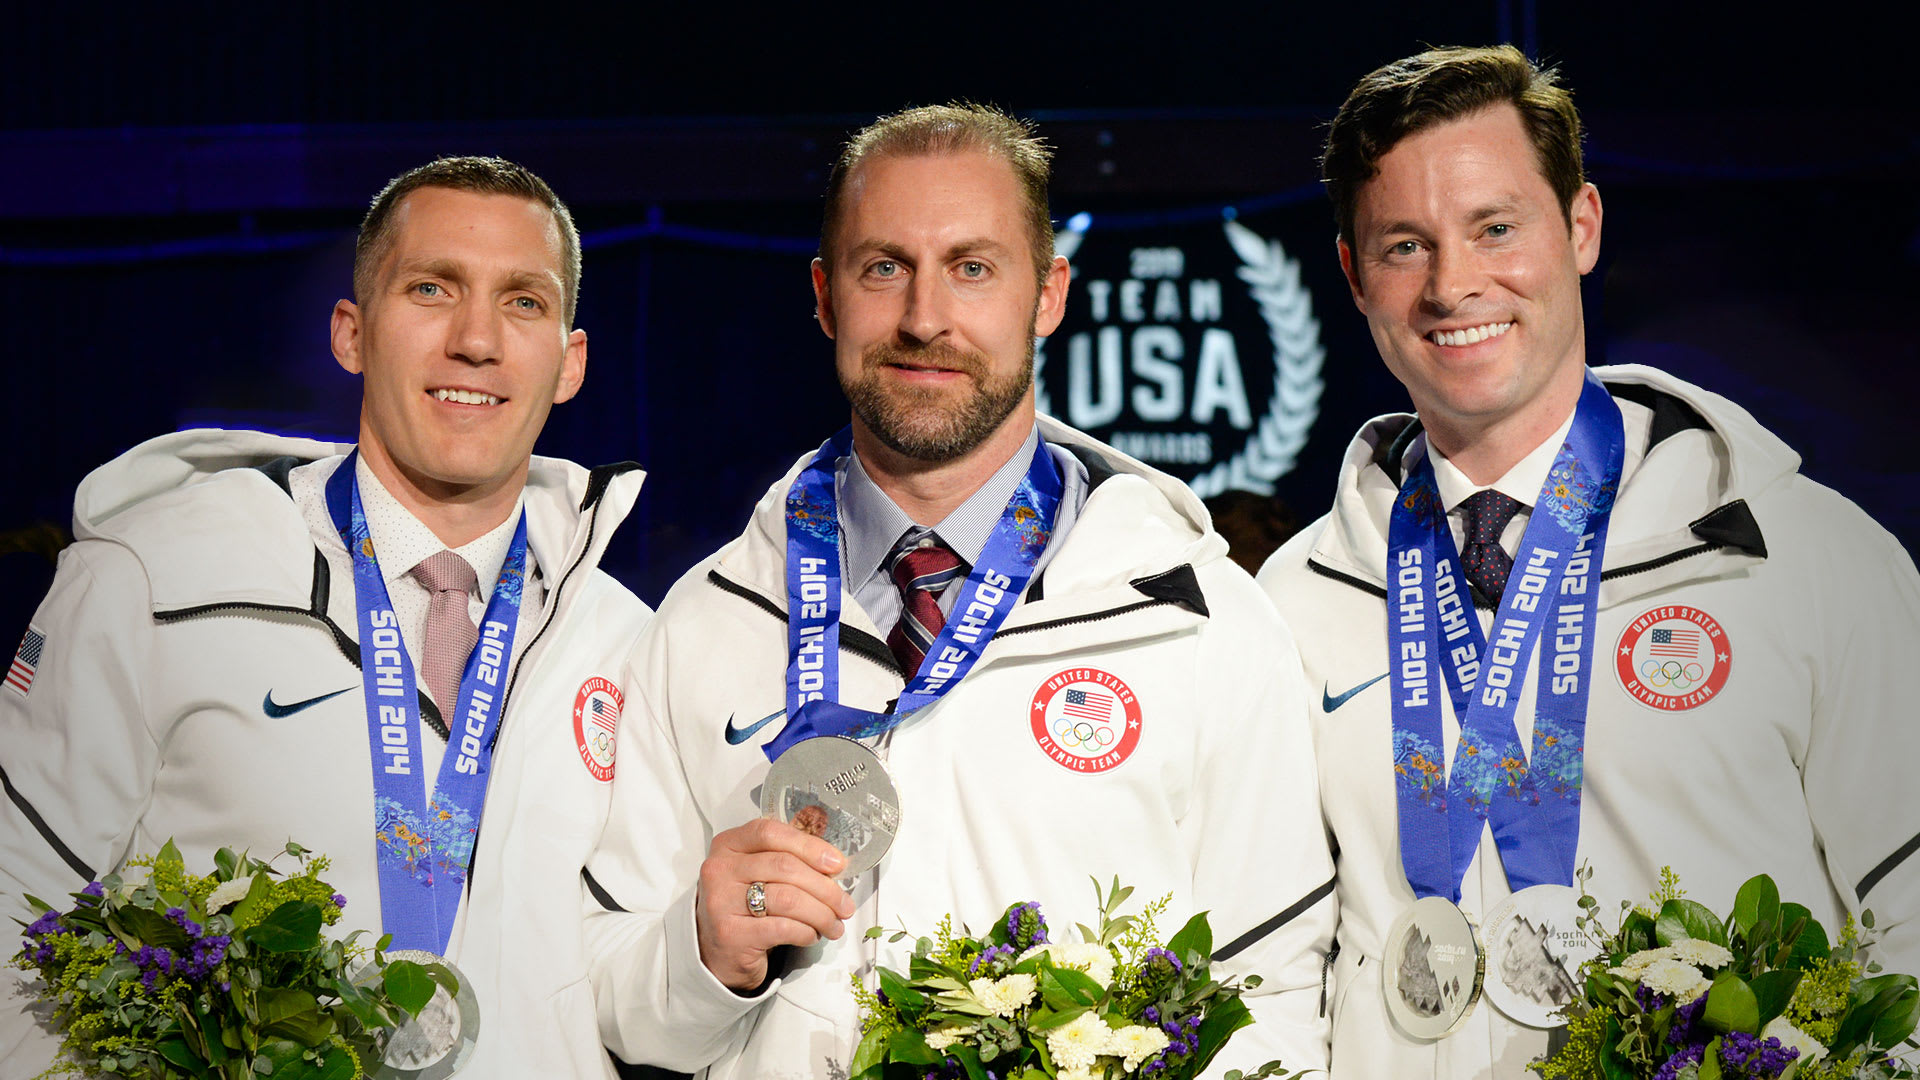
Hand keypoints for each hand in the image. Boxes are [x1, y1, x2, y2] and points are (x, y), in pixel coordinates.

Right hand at [695, 817, 855, 990]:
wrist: (716, 952)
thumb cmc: (744, 907)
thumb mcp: (758, 873)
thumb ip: (789, 858)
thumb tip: (834, 863)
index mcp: (728, 844)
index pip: (771, 833)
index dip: (809, 846)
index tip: (837, 863)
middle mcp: (720, 869)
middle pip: (785, 866)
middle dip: (824, 887)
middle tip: (844, 904)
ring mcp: (721, 901)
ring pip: (788, 899)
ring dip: (821, 914)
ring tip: (834, 924)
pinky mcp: (730, 933)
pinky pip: (782, 928)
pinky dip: (806, 932)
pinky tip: (812, 935)